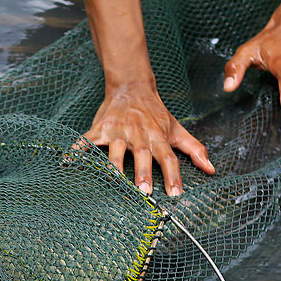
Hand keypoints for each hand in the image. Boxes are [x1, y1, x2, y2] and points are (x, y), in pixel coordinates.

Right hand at [84, 82, 214, 195]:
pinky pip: (87, 140)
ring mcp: (117, 131)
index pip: (169, 158)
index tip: (175, 194)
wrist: (132, 86)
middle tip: (144, 191)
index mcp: (158, 136)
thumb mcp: (176, 129)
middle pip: (143, 155)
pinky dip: (77, 150)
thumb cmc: (155, 113)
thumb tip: (212, 169)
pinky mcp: (100, 129)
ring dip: (114, 165)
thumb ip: (194, 149)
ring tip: (113, 180)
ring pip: (116, 150)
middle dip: (143, 172)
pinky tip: (68, 160)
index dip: (173, 176)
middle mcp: (138, 134)